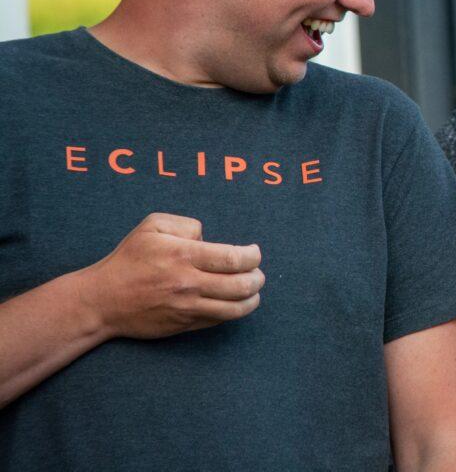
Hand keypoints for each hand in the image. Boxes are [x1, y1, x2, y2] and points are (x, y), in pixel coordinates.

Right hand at [78, 212, 263, 338]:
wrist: (102, 300)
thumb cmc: (128, 259)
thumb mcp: (152, 226)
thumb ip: (187, 224)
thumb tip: (208, 237)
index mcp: (184, 256)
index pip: (234, 259)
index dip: (253, 256)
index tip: (254, 253)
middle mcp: (189, 284)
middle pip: (241, 286)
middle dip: (258, 278)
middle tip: (257, 272)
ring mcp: (188, 308)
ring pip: (235, 309)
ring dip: (252, 299)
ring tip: (253, 290)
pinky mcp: (184, 325)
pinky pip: (219, 321)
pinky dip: (233, 312)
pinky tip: (233, 302)